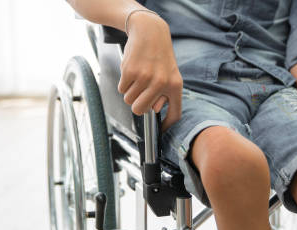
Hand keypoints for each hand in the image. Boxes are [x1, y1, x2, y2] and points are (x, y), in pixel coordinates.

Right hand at [117, 11, 182, 130]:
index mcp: (175, 86)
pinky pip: (121, 89)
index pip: (175, 114)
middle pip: (140, 110)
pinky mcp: (131, 71)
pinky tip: (131, 71)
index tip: (159, 131)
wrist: (150, 32)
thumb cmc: (159, 56)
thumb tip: (153, 110)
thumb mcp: (169, 74)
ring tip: (137, 78)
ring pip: (129, 100)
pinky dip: (123, 83)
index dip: (166, 126)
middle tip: (139, 94)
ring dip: (129, 92)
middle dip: (136, 105)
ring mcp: (145, 77)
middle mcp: (161, 83)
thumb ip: (164, 94)